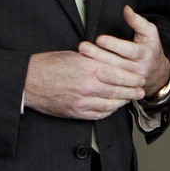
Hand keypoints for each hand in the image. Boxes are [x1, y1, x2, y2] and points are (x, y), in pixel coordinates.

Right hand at [23, 50, 144, 120]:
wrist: (28, 81)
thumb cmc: (49, 64)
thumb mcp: (74, 55)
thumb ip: (94, 61)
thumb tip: (110, 64)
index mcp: (89, 68)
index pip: (119, 74)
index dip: (132, 78)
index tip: (139, 78)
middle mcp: (88, 86)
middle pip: (118, 91)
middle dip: (132, 91)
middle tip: (140, 91)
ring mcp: (82, 101)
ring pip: (110, 104)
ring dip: (121, 102)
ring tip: (128, 99)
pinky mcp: (76, 112)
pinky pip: (98, 114)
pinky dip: (108, 111)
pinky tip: (111, 107)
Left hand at [80, 6, 169, 97]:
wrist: (158, 74)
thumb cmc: (150, 49)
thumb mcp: (149, 32)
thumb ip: (137, 21)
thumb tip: (126, 9)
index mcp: (144, 54)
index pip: (129, 50)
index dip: (114, 45)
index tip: (99, 39)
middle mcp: (137, 69)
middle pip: (116, 63)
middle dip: (98, 54)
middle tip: (83, 47)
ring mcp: (130, 81)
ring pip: (111, 74)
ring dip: (95, 65)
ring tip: (81, 56)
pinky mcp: (123, 88)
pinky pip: (108, 83)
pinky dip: (97, 77)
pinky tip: (86, 70)